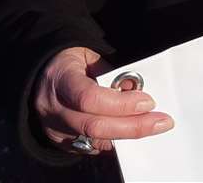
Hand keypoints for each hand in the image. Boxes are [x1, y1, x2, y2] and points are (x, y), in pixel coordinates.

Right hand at [33, 46, 172, 154]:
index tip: (148, 102)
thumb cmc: (71, 62)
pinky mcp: (60, 142)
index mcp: (60, 79)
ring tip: (154, 126)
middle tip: (162, 122)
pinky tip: (132, 131)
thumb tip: (137, 87)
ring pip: (94, 140)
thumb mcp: (89, 55)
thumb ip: (112, 71)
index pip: (89, 97)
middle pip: (94, 125)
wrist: (40, 76)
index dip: (121, 103)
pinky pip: (91, 147)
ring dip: (128, 135)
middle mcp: (53, 108)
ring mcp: (54, 129)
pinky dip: (114, 141)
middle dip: (133, 126)